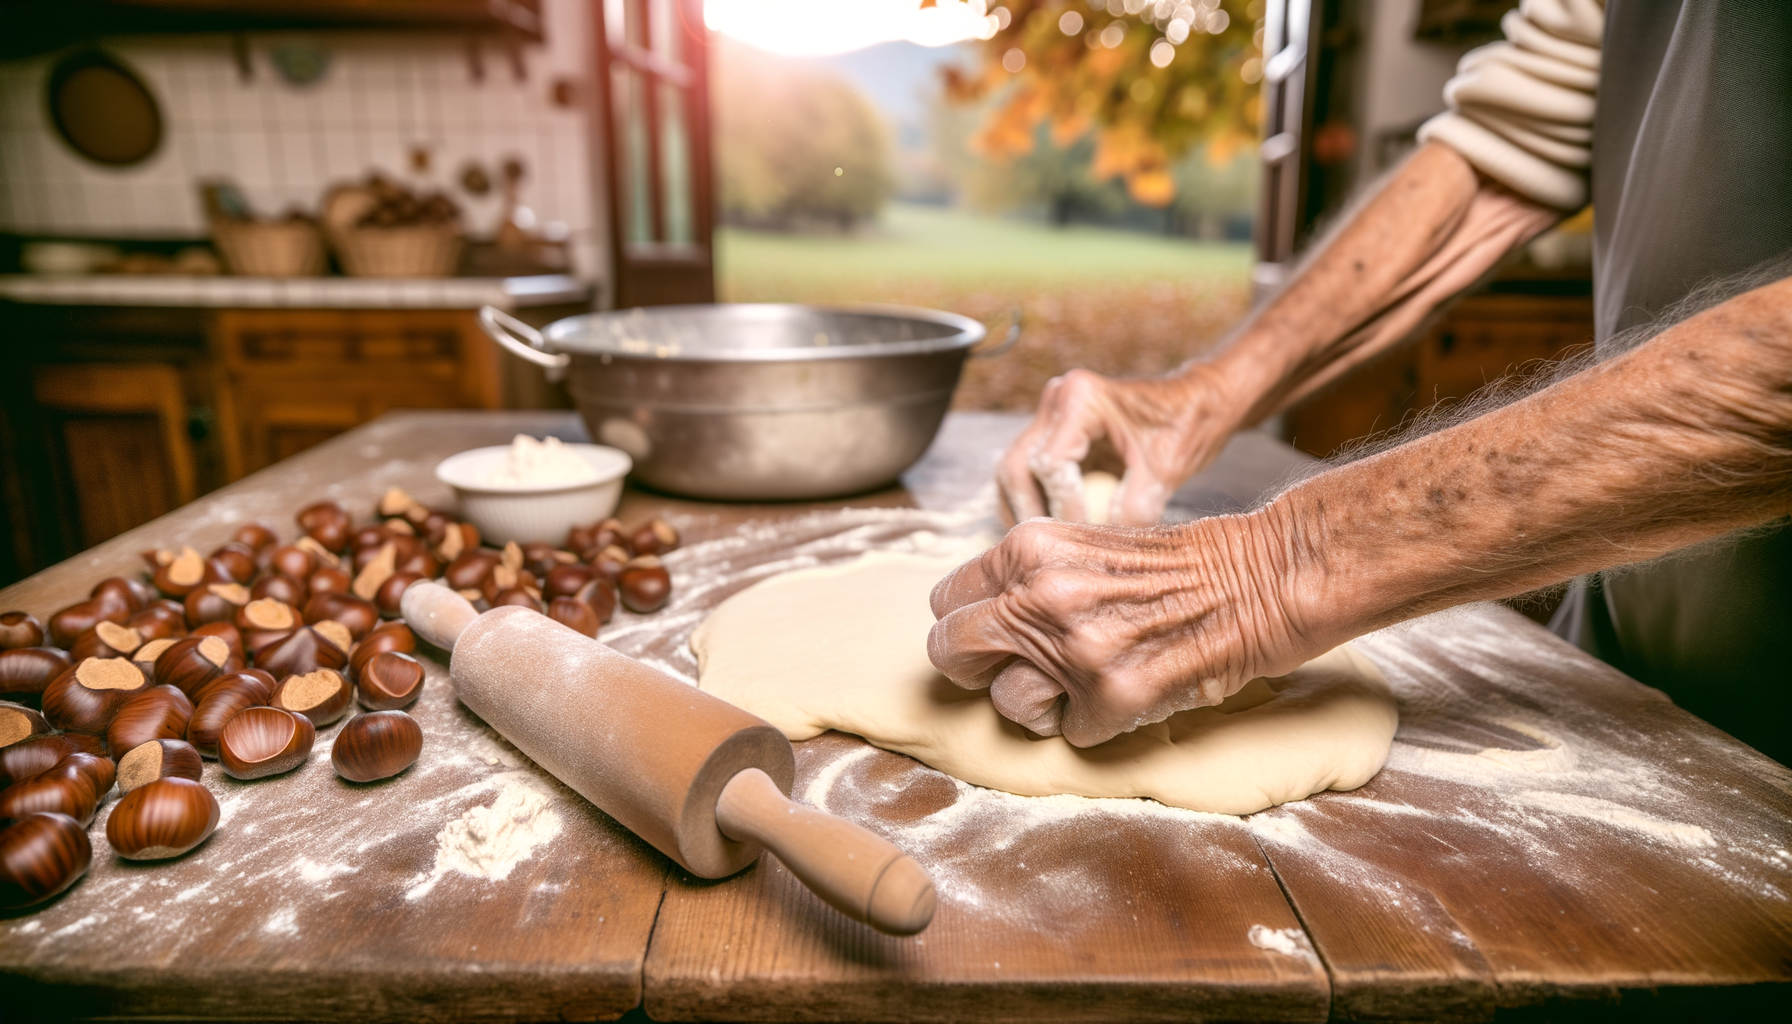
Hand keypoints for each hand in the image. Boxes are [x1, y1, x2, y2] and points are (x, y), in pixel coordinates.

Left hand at [925, 513, 1319, 746]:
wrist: (1257, 579)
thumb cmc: (1176, 564)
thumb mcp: (1083, 544)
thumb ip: (1027, 576)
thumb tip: (979, 620)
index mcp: (1028, 551)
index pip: (945, 602)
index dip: (963, 625)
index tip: (987, 637)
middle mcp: (1041, 597)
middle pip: (950, 652)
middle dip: (975, 668)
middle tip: (1010, 671)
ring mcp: (1076, 649)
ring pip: (1005, 703)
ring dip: (1036, 706)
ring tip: (1078, 686)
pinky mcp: (1112, 696)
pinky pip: (1069, 732)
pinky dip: (1094, 722)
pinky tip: (1126, 691)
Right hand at [996, 365, 1243, 527]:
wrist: (1197, 404)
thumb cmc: (1187, 426)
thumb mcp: (1165, 471)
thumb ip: (1133, 509)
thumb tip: (1099, 550)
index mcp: (1082, 397)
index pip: (1049, 464)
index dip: (1064, 507)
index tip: (1086, 537)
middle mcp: (1057, 400)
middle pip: (1015, 466)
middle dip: (1030, 513)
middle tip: (1050, 551)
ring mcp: (1051, 416)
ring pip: (1013, 471)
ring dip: (1026, 510)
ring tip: (1049, 545)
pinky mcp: (1053, 434)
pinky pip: (1027, 474)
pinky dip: (1035, 503)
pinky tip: (1054, 530)